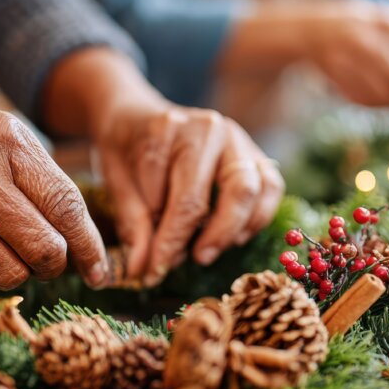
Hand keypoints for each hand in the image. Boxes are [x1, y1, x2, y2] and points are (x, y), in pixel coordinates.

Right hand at [0, 104, 109, 293]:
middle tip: (46, 260)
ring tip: (4, 252)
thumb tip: (86, 248)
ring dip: (15, 274)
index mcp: (5, 141)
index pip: (65, 206)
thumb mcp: (3, 137)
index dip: (88, 247)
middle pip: (40, 249)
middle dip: (52, 264)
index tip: (98, 272)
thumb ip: (45, 181)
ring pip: (5, 274)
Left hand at [95, 102, 284, 285]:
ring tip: (209, 251)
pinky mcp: (252, 152)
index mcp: (172, 130)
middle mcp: (211, 128)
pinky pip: (270, 186)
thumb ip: (133, 225)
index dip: (168, 243)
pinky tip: (234, 236)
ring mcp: (236, 138)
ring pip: (253, 189)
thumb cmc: (126, 150)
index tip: (154, 271)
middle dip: (214, 235)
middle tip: (193, 261)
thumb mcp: (117, 183)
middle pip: (230, 191)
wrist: (135, 117)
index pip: (180, 199)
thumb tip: (143, 272)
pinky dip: (257, 217)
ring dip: (235, 229)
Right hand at [221, 0, 388, 110]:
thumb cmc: (344, 34)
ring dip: (388, 104)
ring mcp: (344, 47)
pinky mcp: (326, 64)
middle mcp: (369, 31)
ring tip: (386, 103)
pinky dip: (363, 102)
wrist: (293, 29)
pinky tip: (359, 98)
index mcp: (388, 21)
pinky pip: (357, 95)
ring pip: (381, 91)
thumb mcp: (375, 30)